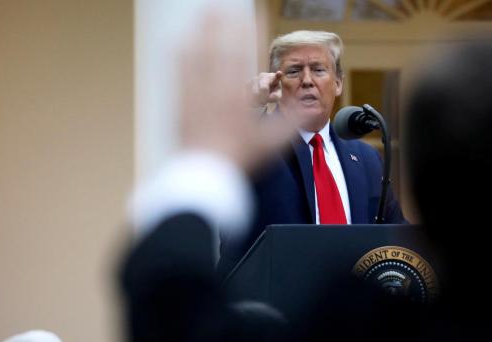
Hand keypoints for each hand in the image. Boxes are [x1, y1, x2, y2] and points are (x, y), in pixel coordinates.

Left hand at [177, 4, 300, 173]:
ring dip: (201, 32)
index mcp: (239, 97)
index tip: (254, 16)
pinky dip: (182, 53)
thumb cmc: (239, 159)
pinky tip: (180, 42)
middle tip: (223, 4)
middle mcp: (215, 91)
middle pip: (218, 48)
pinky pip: (180, 71)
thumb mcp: (273, 144)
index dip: (250, 33)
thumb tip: (310, 106)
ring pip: (197, 55)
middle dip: (222, 24)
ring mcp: (195, 95)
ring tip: (204, 13)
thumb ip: (292, 122)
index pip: (245, 56)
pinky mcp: (180, 103)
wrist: (204, 175)